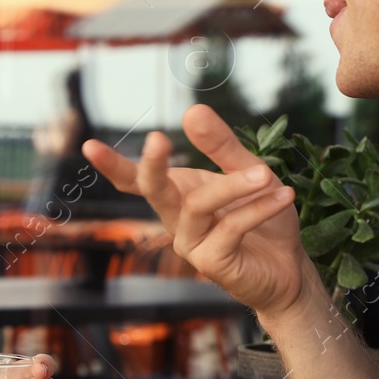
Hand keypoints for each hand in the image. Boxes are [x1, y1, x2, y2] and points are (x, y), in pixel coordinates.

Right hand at [84, 104, 307, 318]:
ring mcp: (190, 244)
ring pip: (197, 206)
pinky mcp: (211, 264)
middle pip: (153, 190)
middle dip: (152, 165)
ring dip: (232, 186)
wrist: (289, 268)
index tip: (89, 146)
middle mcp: (177, 220)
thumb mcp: (249, 172)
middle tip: (157, 139)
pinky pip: (229, 227)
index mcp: (179, 194)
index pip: (137, 179)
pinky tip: (280, 196)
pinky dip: (257, 209)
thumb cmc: (265, 221)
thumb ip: (221, 146)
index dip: (112, 165)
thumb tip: (191, 110)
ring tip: (265, 175)